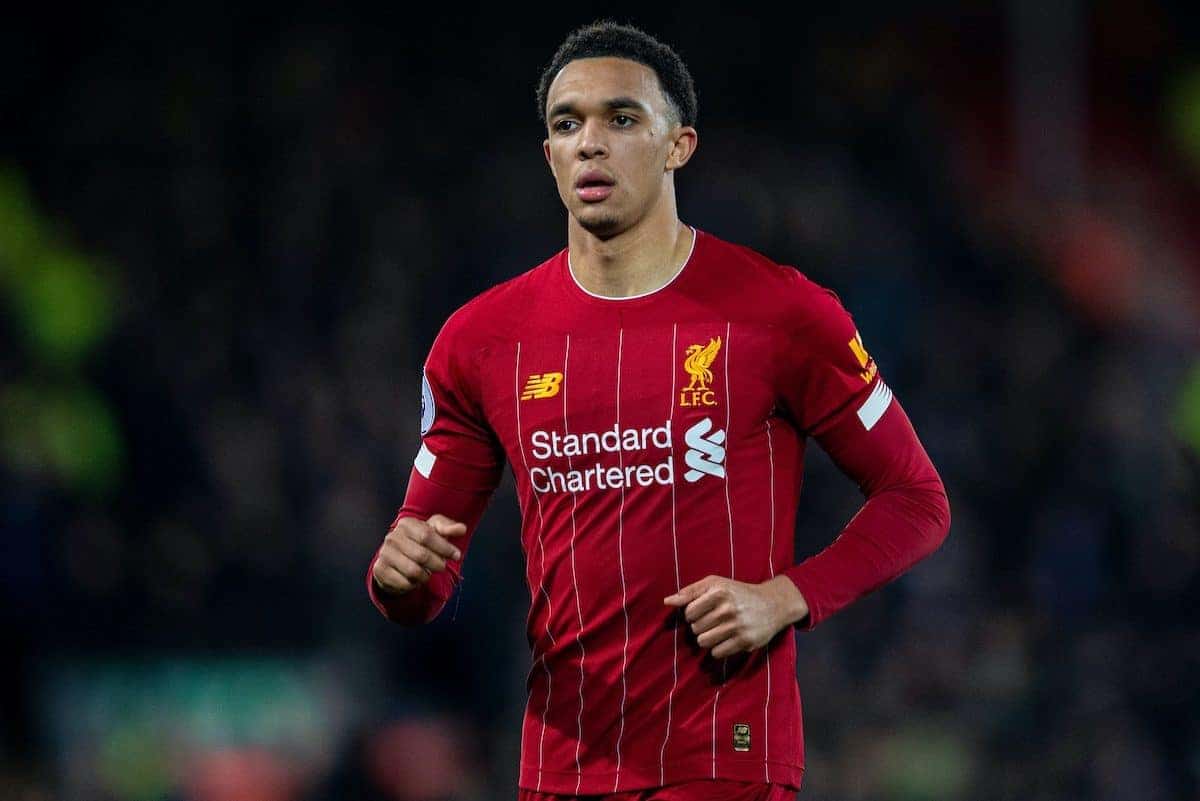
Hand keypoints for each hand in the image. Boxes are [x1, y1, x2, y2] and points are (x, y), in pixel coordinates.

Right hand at [371, 514, 466, 595]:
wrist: (396, 556)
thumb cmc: (421, 541)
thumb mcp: (435, 531)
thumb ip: (448, 528)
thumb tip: (462, 529)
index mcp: (406, 524)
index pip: (427, 536)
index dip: (444, 548)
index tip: (456, 555)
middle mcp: (392, 537)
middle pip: (421, 555)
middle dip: (437, 563)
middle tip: (442, 566)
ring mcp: (384, 553)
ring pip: (413, 571)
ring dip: (426, 575)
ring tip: (427, 572)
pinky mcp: (380, 570)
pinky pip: (403, 583)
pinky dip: (414, 584)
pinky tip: (414, 579)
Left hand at [664, 575, 808, 658]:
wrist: (771, 604)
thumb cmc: (737, 592)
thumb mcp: (715, 584)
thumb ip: (689, 591)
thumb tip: (667, 601)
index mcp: (719, 592)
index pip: (689, 612)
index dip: (692, 614)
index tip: (702, 611)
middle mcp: (729, 609)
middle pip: (695, 629)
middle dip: (700, 626)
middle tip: (713, 620)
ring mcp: (738, 626)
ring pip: (704, 642)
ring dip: (707, 639)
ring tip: (718, 630)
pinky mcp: (746, 642)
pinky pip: (717, 653)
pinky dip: (718, 648)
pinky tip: (727, 639)